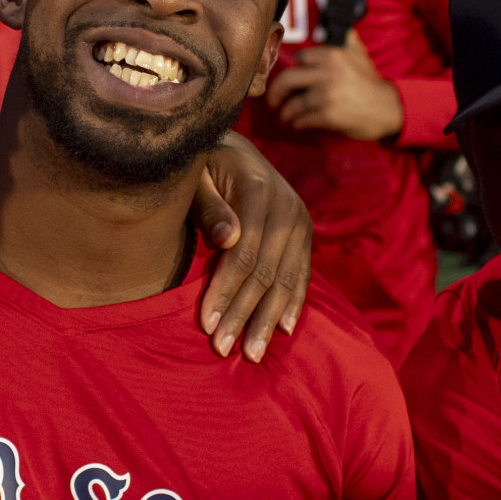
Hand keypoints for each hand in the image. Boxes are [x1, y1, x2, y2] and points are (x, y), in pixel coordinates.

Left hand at [190, 132, 312, 361]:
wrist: (231, 146)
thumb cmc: (201, 165)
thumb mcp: (195, 177)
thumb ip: (209, 206)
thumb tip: (228, 238)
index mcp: (260, 191)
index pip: (244, 255)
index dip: (225, 292)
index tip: (207, 324)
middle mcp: (288, 208)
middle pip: (267, 273)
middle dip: (244, 314)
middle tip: (223, 349)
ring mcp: (300, 221)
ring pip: (287, 280)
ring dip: (267, 320)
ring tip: (251, 354)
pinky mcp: (304, 233)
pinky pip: (302, 274)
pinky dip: (293, 304)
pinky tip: (283, 330)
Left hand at [266, 31, 405, 141]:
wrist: (388, 108)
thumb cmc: (371, 81)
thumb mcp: (360, 53)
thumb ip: (346, 39)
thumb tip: (334, 22)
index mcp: (332, 55)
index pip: (299, 58)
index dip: (292, 68)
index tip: (289, 77)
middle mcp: (327, 73)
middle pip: (287, 79)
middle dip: (275, 92)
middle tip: (272, 101)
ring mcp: (326, 95)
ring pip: (293, 104)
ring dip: (285, 113)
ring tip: (284, 117)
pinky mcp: (328, 115)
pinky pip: (303, 119)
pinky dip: (297, 123)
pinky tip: (297, 125)